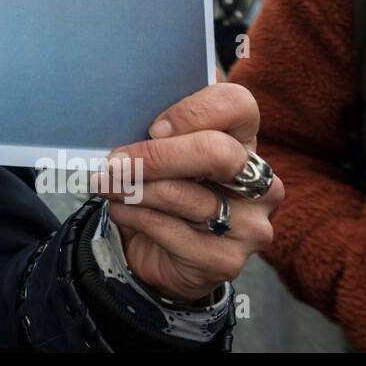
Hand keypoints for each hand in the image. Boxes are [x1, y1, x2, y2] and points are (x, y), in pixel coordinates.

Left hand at [98, 82, 282, 302]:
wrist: (161, 251)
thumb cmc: (163, 186)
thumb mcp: (162, 152)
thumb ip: (158, 130)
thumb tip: (122, 109)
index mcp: (245, 141)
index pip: (238, 105)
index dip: (193, 111)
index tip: (153, 128)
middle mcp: (260, 183)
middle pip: (216, 152)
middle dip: (157, 156)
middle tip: (116, 160)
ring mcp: (249, 225)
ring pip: (182, 194)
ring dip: (131, 187)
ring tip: (105, 182)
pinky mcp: (224, 260)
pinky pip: (166, 228)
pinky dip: (132, 214)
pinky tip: (120, 208)